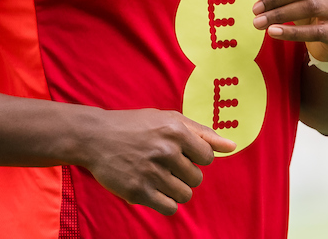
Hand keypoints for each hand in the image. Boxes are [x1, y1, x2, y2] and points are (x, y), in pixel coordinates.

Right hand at [81, 109, 235, 215]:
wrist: (96, 137)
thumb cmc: (136, 126)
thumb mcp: (169, 120)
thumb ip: (202, 132)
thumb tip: (232, 146)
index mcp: (176, 130)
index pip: (207, 157)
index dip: (195, 157)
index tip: (180, 153)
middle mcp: (165, 151)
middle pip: (197, 178)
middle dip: (184, 173)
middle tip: (165, 164)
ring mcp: (151, 173)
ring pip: (185, 195)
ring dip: (175, 188)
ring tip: (159, 176)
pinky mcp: (138, 192)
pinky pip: (170, 207)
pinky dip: (166, 202)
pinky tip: (154, 189)